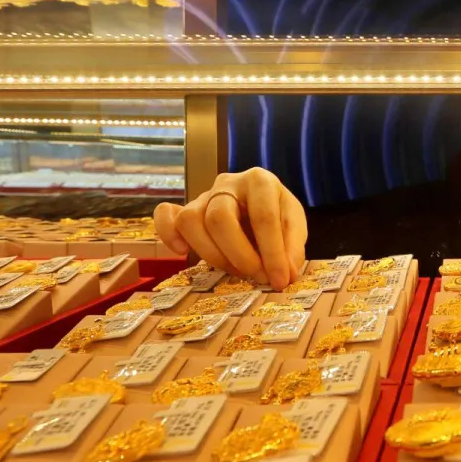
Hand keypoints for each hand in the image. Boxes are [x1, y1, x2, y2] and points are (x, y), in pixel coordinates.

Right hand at [154, 168, 308, 288]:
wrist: (260, 206)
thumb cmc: (278, 214)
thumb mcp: (294, 225)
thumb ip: (292, 248)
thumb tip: (285, 275)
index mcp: (260, 181)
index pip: (263, 217)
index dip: (273, 253)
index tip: (280, 280)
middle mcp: (228, 183)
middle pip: (219, 218)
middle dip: (239, 255)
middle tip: (256, 276)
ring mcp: (203, 195)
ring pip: (190, 221)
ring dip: (211, 254)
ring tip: (234, 270)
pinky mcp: (185, 209)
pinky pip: (166, 216)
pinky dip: (169, 235)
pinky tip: (183, 253)